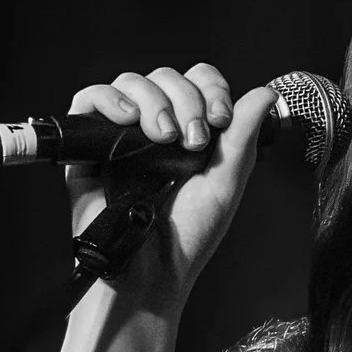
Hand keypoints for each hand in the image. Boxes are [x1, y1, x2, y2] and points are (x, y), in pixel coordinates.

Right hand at [65, 60, 269, 316]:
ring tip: (162, 137)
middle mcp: (153, 130)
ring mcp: (119, 137)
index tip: (220, 118)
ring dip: (154, 101)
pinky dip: (109, 100)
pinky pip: (88, 100)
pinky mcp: (86, 149)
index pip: (197, 82)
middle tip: (193, 139)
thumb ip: (242, 137)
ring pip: (131, 83)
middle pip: (166, 77)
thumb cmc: (187, 240)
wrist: (150, 274)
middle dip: (186, 100)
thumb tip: (265, 93)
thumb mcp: (224, 184)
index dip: (210, 88)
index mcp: (188, 133)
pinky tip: (129, 121)